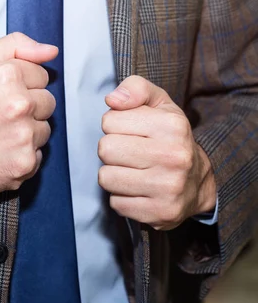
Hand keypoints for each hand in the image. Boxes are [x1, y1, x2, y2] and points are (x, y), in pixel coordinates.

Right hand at [0, 32, 57, 196]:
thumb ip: (15, 46)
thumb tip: (51, 51)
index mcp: (8, 76)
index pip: (42, 76)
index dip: (22, 85)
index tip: (1, 95)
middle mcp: (19, 105)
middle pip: (47, 103)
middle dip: (28, 108)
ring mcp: (23, 136)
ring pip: (44, 130)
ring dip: (27, 132)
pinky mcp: (24, 163)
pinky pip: (38, 155)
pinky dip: (22, 155)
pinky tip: (0, 152)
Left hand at [98, 75, 216, 230]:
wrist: (197, 183)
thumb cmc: (169, 139)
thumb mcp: (159, 104)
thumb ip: (135, 88)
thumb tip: (112, 100)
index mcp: (172, 126)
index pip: (109, 121)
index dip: (115, 126)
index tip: (131, 132)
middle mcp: (174, 157)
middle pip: (105, 149)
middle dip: (112, 151)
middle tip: (130, 154)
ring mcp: (168, 188)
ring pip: (106, 178)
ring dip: (114, 175)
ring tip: (133, 172)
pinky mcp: (159, 213)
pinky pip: (115, 203)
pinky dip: (122, 198)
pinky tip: (139, 191)